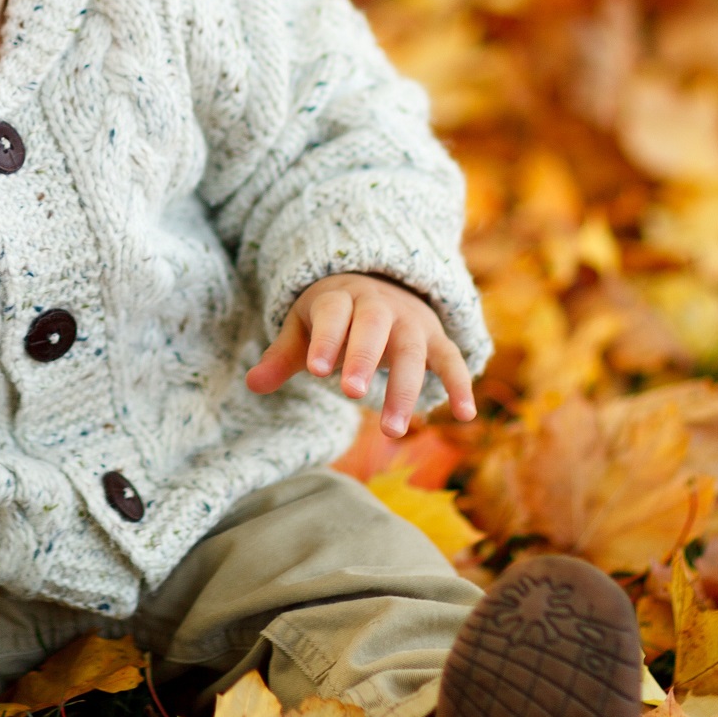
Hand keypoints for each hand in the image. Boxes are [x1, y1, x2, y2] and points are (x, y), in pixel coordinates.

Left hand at [245, 273, 475, 436]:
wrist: (381, 284)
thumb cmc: (334, 316)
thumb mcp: (305, 327)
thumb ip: (283, 356)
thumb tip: (252, 383)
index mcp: (341, 298)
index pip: (333, 314)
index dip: (326, 339)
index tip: (316, 370)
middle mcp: (379, 306)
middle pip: (374, 327)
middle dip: (364, 358)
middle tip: (351, 394)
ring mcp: (411, 322)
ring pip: (412, 350)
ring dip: (404, 389)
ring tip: (392, 432)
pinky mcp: (436, 339)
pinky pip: (452, 360)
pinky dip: (460, 385)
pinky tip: (465, 416)